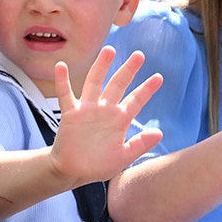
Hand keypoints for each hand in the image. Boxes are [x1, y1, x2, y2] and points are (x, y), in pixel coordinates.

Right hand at [47, 46, 163, 188]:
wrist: (73, 172)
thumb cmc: (98, 165)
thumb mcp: (123, 157)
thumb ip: (140, 144)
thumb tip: (159, 133)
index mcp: (119, 120)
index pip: (135, 100)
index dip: (147, 89)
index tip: (159, 77)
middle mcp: (105, 110)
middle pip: (118, 85)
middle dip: (128, 70)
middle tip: (139, 55)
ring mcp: (87, 110)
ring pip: (95, 83)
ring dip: (101, 67)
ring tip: (109, 50)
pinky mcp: (71, 114)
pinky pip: (65, 95)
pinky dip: (62, 81)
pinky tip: (61, 66)